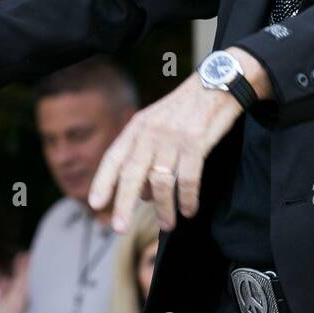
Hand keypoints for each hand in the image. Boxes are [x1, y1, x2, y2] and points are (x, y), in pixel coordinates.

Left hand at [88, 73, 243, 233]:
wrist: (218, 84)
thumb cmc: (187, 108)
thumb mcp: (157, 121)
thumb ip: (146, 154)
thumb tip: (144, 195)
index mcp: (137, 127)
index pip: (114, 157)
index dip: (103, 181)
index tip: (95, 203)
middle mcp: (151, 133)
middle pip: (132, 174)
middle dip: (124, 204)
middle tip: (119, 229)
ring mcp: (173, 138)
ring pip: (161, 183)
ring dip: (164, 208)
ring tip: (168, 224)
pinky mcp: (196, 143)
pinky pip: (188, 179)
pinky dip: (188, 198)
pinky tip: (190, 209)